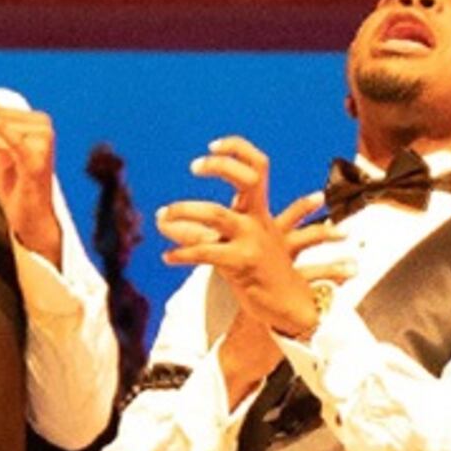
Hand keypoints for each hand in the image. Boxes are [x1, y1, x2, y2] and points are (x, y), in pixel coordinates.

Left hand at [155, 136, 334, 340]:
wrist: (289, 305)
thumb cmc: (258, 271)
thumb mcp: (231, 244)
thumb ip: (196, 229)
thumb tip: (160, 218)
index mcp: (260, 210)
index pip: (258, 165)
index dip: (238, 149)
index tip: (212, 146)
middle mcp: (258, 220)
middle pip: (245, 180)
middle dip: (219, 167)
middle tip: (193, 166)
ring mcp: (253, 240)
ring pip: (216, 214)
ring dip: (185, 211)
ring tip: (163, 215)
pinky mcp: (243, 264)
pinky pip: (206, 252)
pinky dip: (183, 253)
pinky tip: (168, 256)